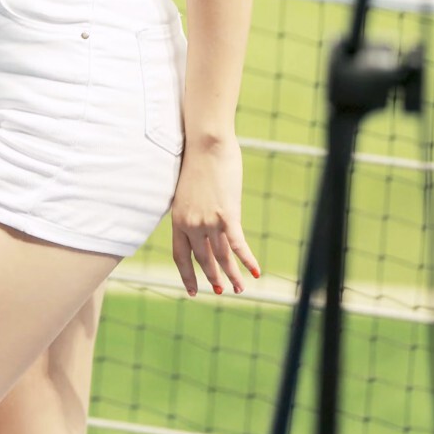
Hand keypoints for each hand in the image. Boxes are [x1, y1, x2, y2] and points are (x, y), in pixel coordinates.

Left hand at [171, 134, 261, 296]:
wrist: (205, 143)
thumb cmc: (196, 159)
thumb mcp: (186, 189)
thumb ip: (191, 208)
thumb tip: (200, 217)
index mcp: (178, 219)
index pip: (180, 256)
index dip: (187, 275)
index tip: (193, 290)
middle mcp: (191, 224)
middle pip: (203, 259)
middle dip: (213, 277)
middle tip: (221, 290)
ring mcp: (209, 221)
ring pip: (222, 257)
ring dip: (232, 275)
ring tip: (239, 289)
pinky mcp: (227, 215)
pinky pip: (238, 245)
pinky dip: (247, 261)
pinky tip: (255, 272)